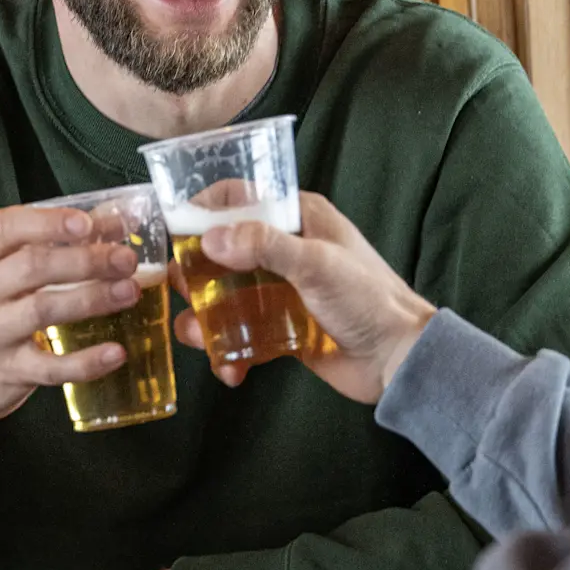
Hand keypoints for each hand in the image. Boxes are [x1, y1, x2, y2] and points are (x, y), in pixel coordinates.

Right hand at [0, 206, 143, 428]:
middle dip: (85, 260)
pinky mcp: (11, 371)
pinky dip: (85, 362)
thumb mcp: (4, 271)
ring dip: (91, 299)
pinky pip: (50, 367)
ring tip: (129, 291)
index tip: (88, 222)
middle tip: (126, 259)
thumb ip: (54, 245)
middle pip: (33, 267)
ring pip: (42, 310)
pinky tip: (116, 352)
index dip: (50, 222)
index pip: (9, 228)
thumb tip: (117, 222)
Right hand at [175, 192, 433, 403]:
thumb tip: (209, 239)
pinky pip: (239, 335)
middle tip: (177, 290)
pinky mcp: (279, 330)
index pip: (240, 197)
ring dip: (204, 317)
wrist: (399, 359)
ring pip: (224, 296)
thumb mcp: (317, 264)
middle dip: (194, 272)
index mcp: (297, 217)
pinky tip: (231, 371)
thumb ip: (265, 245)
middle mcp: (284, 249)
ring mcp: (280, 291)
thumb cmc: (367, 298)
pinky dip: (228, 352)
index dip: (203, 209)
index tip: (171, 230)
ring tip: (196, 337)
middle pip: (221, 250)